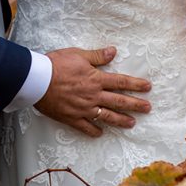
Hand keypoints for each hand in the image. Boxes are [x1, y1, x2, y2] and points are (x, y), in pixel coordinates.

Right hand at [35, 46, 151, 136]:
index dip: (135, 84)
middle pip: (119, 101)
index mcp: (96, 79)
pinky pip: (86, 127)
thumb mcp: (78, 55)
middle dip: (135, 104)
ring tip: (132, 123)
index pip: (121, 82)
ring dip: (121, 120)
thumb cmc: (56, 64)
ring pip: (107, 116)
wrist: (37, 79)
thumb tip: (113, 51)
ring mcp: (83, 109)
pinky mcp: (72, 118)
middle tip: (148, 108)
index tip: (147, 87)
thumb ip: (97, 56)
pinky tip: (101, 134)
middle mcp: (93, 96)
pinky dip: (94, 131)